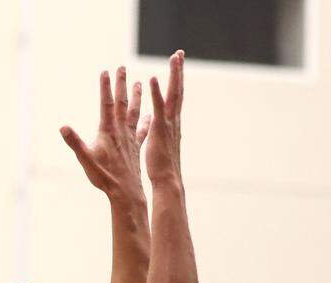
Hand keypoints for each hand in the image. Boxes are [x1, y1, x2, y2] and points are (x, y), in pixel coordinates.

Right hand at [60, 66, 149, 203]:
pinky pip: (142, 130)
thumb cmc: (104, 177)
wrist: (126, 192)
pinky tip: (150, 114)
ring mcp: (130, 138)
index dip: (105, 87)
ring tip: (139, 83)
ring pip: (135, 113)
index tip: (106, 71)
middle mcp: (121, 131)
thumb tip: (62, 127)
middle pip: (122, 103)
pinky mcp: (135, 147)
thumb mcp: (85, 159)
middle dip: (121, 85)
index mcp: (108, 131)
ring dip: (136, 97)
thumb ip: (75, 142)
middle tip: (122, 68)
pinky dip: (146, 121)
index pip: (107, 104)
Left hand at [144, 51, 183, 184]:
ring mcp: (169, 123)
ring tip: (174, 57)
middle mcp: (174, 120)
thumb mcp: (160, 143)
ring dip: (174, 74)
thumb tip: (154, 122)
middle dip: (179, 71)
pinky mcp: (160, 129)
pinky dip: (156, 92)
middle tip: (179, 53)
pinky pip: (158, 107)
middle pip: (178, 90)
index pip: (175, 98)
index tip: (176, 66)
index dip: (176, 82)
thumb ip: (158, 130)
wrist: (167, 180)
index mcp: (172, 123)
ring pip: (173, 94)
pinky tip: (151, 78)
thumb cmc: (162, 166)